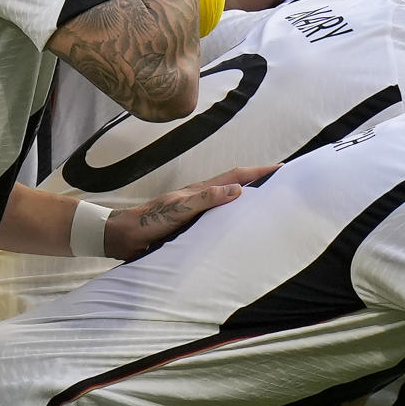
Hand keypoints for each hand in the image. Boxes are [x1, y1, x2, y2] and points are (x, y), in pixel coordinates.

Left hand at [103, 165, 278, 260]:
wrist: (123, 237)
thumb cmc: (149, 221)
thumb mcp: (179, 208)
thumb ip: (206, 199)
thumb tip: (238, 189)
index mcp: (201, 190)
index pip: (236, 176)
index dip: (259, 171)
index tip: (281, 168)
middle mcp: (202, 198)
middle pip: (236, 185)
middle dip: (259, 182)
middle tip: (281, 184)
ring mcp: (198, 211)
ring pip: (229, 202)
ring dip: (248, 199)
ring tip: (268, 204)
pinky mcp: (193, 226)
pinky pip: (220, 218)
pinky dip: (235, 218)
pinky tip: (239, 228)